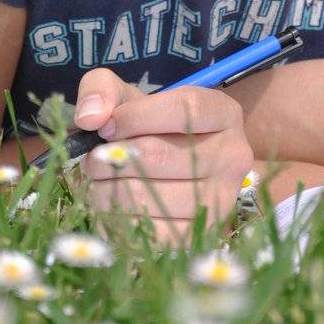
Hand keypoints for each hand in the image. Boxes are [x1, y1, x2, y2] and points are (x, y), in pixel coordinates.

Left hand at [70, 69, 255, 248]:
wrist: (167, 173)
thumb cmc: (148, 128)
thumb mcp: (128, 97)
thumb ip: (102, 88)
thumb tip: (90, 117)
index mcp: (224, 113)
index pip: (186, 108)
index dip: (137, 116)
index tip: (106, 127)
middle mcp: (233, 156)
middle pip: (160, 155)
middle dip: (112, 157)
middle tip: (93, 159)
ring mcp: (220, 200)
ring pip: (148, 194)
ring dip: (106, 189)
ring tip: (98, 181)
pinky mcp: (199, 235)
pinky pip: (148, 230)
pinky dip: (115, 219)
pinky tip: (108, 206)